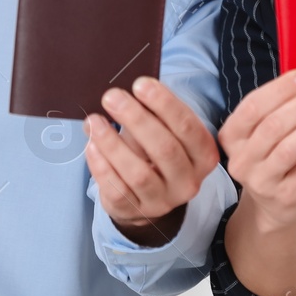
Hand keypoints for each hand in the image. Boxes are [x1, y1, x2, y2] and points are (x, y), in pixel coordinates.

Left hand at [84, 76, 220, 246]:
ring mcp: (162, 201)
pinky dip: (101, 166)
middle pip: (164, 149)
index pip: (188, 128)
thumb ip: (150, 116)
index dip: (165, 104)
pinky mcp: (136, 211)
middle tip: (112, 97)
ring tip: (94, 121)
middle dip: (136, 119)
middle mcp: (188, 182)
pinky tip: (91, 146)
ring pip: (138, 173)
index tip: (140, 84)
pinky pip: (117, 189)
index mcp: (203, 156)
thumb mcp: (164, 134)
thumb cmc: (156, 154)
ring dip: (113, 143)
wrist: (148, 197)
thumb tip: (120, 95)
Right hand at [219, 69, 295, 233]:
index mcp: (230, 137)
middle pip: (274, 126)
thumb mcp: (262, 133)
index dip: (280, 89)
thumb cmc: (271, 156)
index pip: (252, 107)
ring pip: (292, 146)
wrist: (274, 206)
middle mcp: (241, 160)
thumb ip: (278, 108)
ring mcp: (262, 181)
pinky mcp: (287, 195)